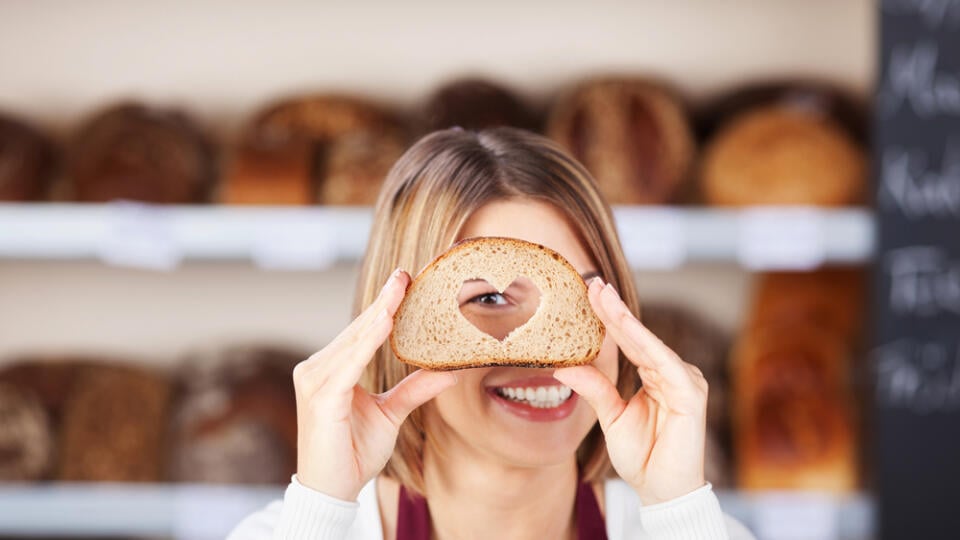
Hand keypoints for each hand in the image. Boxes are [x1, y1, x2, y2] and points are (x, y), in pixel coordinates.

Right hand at [293, 269, 458, 500]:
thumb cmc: (353, 452)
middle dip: (383, 303)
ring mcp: (314, 381)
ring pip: (353, 341)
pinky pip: (348, 363)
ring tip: (399, 292)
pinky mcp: (320, 396)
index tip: (403, 280)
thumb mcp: (390, 414)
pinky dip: (366, 341)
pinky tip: (384, 323)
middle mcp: (316, 369)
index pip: (360, 331)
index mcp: (330, 370)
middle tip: (405, 275)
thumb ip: (414, 389)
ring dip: (378, 316)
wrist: (332, 491)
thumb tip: (448, 371)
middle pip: (356, 330)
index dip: (383, 306)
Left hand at [553, 278, 707, 504]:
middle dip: (614, 309)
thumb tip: (563, 366)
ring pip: (649, 343)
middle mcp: (672, 373)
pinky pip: (663, 363)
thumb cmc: (642, 456)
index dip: (610, 316)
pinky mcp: (690, 394)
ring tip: (603, 297)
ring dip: (625, 320)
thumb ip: (594, 388)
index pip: (629, 341)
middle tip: (593, 282)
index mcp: (655, 376)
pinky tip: (626, 328)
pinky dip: (643, 343)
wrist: (660, 491)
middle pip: (638, 336)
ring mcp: (685, 381)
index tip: (591, 291)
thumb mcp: (611, 417)